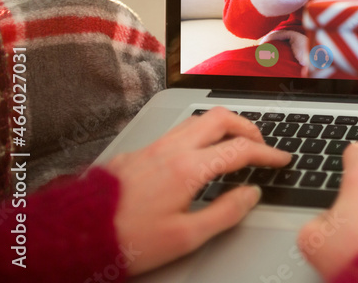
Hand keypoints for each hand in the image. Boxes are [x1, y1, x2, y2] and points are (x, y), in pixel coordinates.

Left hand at [105, 108, 291, 274]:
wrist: (75, 234)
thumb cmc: (128, 239)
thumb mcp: (186, 236)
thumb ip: (226, 212)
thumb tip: (251, 194)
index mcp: (189, 168)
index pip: (241, 149)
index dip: (269, 153)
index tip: (282, 159)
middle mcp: (172, 149)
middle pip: (221, 118)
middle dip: (249, 127)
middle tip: (261, 144)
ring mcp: (153, 147)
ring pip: (198, 120)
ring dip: (224, 127)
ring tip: (234, 145)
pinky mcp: (138, 152)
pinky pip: (177, 131)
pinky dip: (200, 135)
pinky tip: (198, 155)